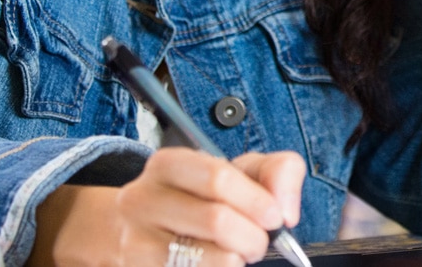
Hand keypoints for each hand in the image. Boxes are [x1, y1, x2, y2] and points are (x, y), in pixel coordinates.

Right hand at [31, 149, 304, 266]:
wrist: (147, 230)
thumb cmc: (203, 198)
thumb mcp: (240, 172)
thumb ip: (276, 172)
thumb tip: (286, 209)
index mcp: (167, 165)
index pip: (217, 177)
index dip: (256, 200)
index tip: (275, 217)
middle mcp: (141, 200)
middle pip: (216, 220)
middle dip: (253, 236)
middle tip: (260, 242)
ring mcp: (135, 242)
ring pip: (208, 258)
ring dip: (238, 260)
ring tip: (240, 255)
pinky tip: (219, 262)